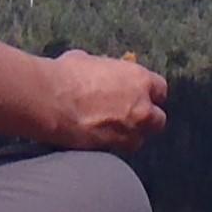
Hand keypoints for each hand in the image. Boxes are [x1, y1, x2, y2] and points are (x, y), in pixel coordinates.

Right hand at [38, 49, 169, 152]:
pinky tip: (99, 139)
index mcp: (139, 79)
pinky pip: (120, 150)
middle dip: (147, 119)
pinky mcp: (113, 148)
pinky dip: (113, 146)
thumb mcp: (89, 61)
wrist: (50, 100)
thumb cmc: (67, 75)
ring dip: (130, 136)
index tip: (141, 96)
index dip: (150, 94)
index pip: (160, 89)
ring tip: (113, 131)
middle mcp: (141, 107)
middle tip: (131, 116)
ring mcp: (129, 130)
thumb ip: (104, 71)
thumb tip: (98, 72)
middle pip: (158, 119)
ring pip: (140, 139)